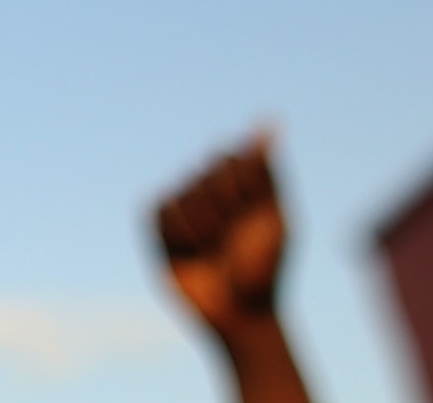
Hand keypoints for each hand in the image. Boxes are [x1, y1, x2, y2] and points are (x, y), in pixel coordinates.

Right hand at [155, 138, 309, 402]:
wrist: (241, 312)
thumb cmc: (266, 268)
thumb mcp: (273, 217)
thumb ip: (265, 171)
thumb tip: (268, 121)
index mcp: (237, 186)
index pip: (226, 157)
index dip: (238, 185)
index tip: (252, 213)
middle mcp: (209, 193)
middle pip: (202, 173)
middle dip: (221, 208)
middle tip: (233, 238)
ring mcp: (184, 211)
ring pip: (181, 191)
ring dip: (201, 224)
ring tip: (213, 251)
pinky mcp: (159, 232)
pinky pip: (158, 209)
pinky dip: (178, 231)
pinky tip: (192, 251)